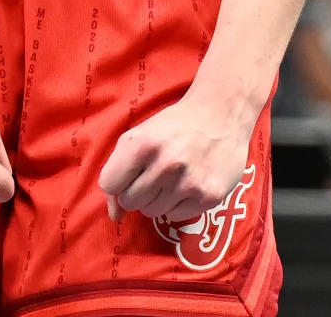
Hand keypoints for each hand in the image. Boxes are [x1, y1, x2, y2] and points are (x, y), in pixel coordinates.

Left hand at [98, 94, 253, 225]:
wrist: (221, 114)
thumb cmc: (174, 125)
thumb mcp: (139, 136)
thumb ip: (118, 171)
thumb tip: (114, 216)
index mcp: (143, 144)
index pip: (109, 184)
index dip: (117, 181)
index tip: (130, 174)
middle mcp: (166, 164)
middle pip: (130, 201)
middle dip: (137, 191)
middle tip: (154, 174)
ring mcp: (189, 183)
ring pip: (152, 212)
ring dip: (158, 199)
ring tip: (172, 178)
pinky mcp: (209, 196)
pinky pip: (176, 216)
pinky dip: (178, 205)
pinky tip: (188, 184)